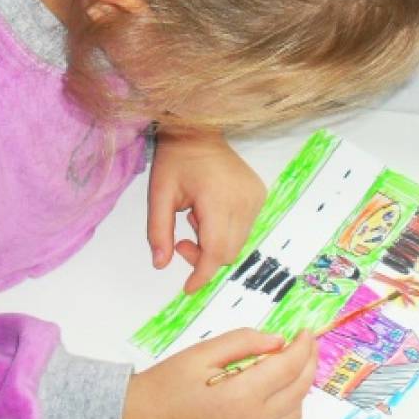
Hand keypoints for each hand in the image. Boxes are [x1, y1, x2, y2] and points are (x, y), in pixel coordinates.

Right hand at [119, 329, 315, 418]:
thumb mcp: (200, 353)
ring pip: (294, 412)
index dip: (302, 346)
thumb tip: (276, 340)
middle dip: (308, 363)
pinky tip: (276, 388)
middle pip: (298, 390)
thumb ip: (242, 342)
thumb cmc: (164, 387)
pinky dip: (286, 405)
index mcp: (240, 398)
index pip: (288, 367)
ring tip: (293, 363)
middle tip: (307, 343)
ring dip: (300, 386)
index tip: (305, 331)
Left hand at [147, 128, 265, 293]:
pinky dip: (226, 231)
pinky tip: (210, 212)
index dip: (202, 273)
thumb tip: (161, 264)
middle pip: (229, 251)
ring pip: (238, 243)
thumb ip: (158, 231)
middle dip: (204, 257)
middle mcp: (244, 200)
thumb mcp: (158, 195)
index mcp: (218, 198)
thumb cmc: (175, 160)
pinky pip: (245, 228)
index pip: (216, 250)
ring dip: (215, 243)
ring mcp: (256, 197)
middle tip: (181, 239)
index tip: (188, 288)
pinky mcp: (260, 195)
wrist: (198, 131)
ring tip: (196, 218)